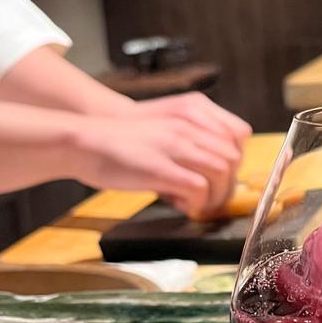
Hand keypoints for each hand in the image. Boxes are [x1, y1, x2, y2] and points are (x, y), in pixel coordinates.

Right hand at [72, 92, 250, 216]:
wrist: (84, 141)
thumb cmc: (120, 143)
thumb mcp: (163, 135)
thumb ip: (187, 147)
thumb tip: (209, 174)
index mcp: (188, 117)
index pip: (237, 134)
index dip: (235, 160)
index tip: (223, 177)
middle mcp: (186, 128)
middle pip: (232, 157)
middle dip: (228, 184)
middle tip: (211, 199)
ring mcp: (175, 147)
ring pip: (221, 172)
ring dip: (215, 196)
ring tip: (198, 205)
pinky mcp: (162, 168)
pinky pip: (198, 188)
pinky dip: (197, 202)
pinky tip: (181, 205)